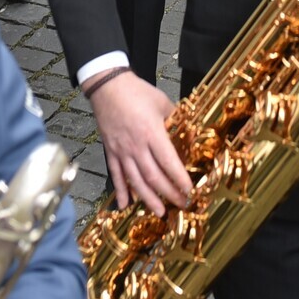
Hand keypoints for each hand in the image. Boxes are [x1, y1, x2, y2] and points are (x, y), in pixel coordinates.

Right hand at [87, 71, 193, 213]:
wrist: (107, 86)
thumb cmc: (137, 92)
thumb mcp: (162, 102)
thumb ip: (176, 120)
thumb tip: (189, 134)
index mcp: (151, 133)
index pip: (168, 161)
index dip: (179, 178)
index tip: (190, 190)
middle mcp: (136, 146)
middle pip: (153, 176)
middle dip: (169, 193)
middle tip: (182, 204)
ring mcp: (121, 151)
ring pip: (135, 181)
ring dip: (148, 199)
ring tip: (160, 212)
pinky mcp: (110, 152)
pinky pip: (116, 175)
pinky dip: (121, 191)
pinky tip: (125, 206)